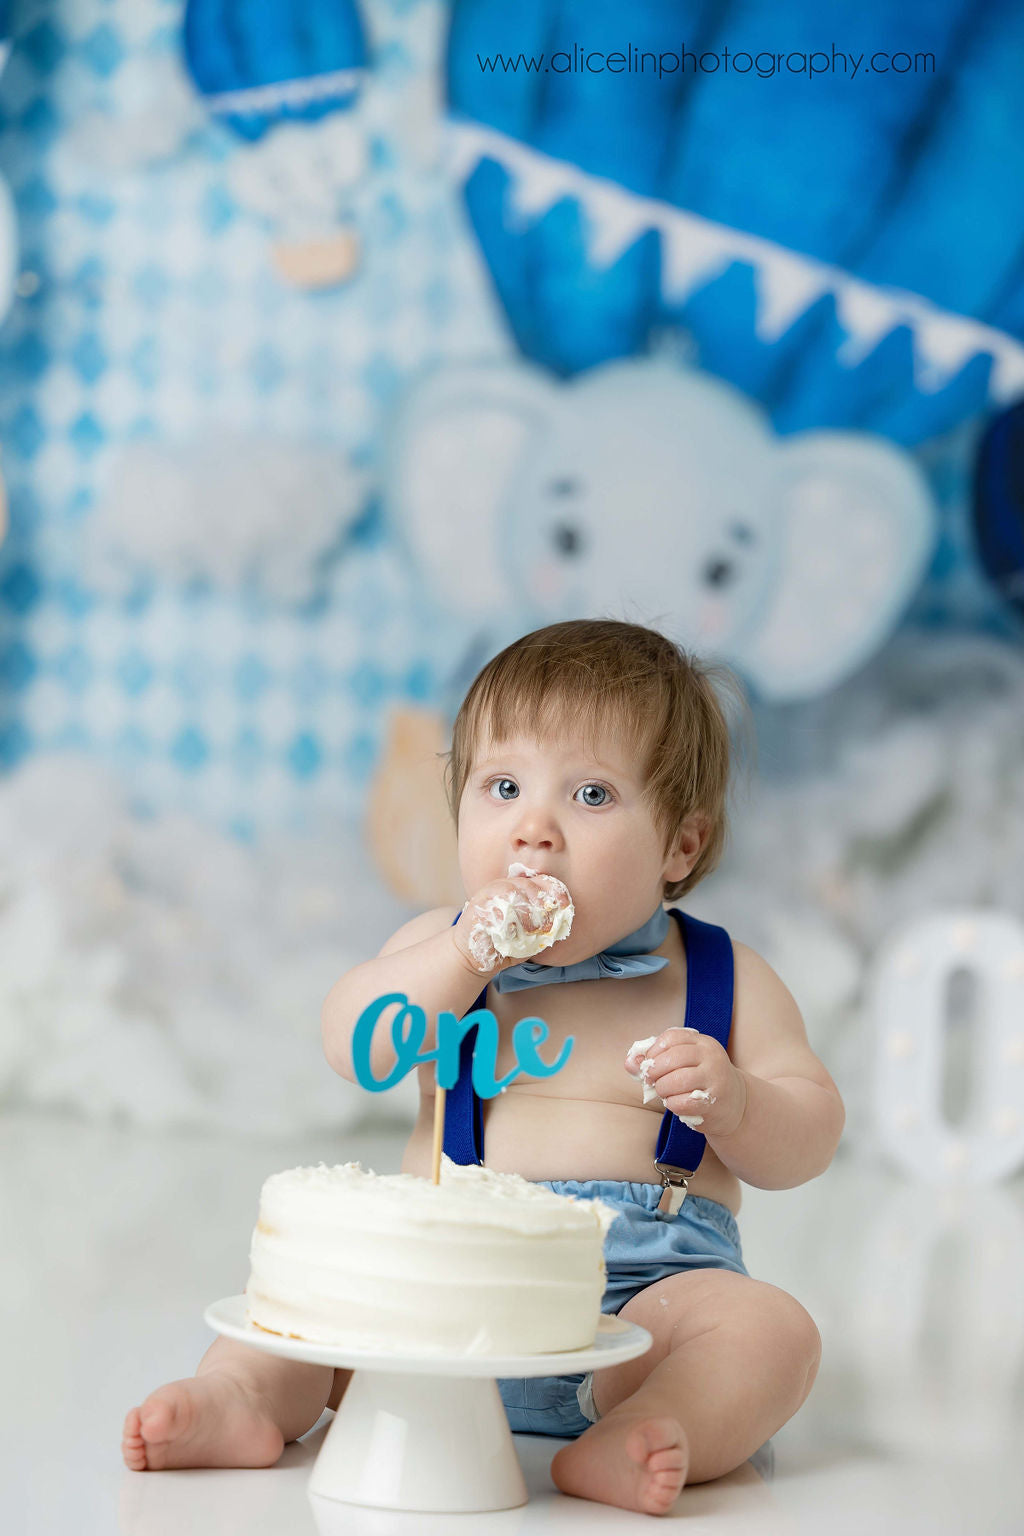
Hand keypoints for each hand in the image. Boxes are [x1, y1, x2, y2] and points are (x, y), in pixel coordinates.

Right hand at [452, 871, 572, 975]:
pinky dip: (506, 917)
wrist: (477, 957)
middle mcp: (506, 887)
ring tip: (530, 930)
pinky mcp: (477, 904)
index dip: (555, 890)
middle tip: (547, 925)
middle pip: (528, 885)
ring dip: (525, 912)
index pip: (542, 882)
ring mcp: (490, 894)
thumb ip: (546, 929)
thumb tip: (563, 923)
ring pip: (512, 891)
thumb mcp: (531, 938)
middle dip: (541, 903)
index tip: (564, 905)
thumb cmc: (506, 946)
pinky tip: (511, 932)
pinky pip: (494, 904)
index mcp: (521, 891)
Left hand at [627, 1026, 747, 1137]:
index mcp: (703, 1042)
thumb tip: (630, 1062)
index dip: (654, 1051)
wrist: (735, 1104)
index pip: (672, 1038)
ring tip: (664, 1092)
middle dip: (654, 1072)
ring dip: (662, 1089)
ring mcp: (716, 1079)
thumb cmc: (700, 1081)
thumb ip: (655, 1060)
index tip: (649, 1063)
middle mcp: (712, 1057)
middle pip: (672, 1058)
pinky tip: (674, 1103)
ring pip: (676, 1080)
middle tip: (652, 1081)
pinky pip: (683, 1102)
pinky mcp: (714, 1102)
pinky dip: (671, 1104)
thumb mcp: (683, 1064)